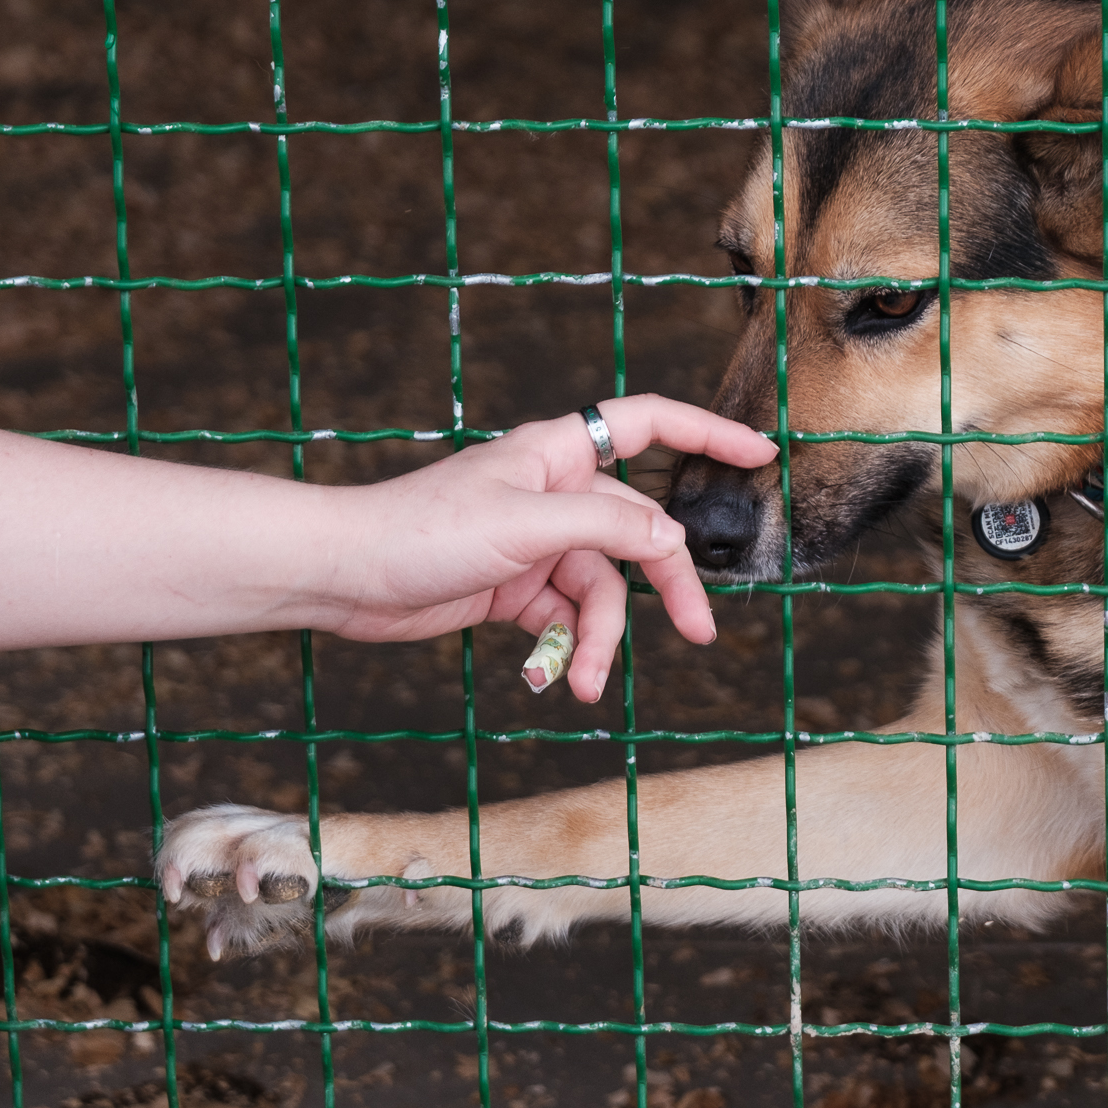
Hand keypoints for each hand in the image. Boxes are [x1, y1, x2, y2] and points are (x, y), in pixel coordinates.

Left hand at [326, 395, 777, 700]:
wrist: (346, 577)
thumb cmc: (423, 531)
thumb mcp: (526, 525)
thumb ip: (607, 527)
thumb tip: (673, 538)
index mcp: (560, 453)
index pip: (649, 424)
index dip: (707, 434)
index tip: (761, 455)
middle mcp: (556, 492)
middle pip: (638, 534)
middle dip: (666, 585)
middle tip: (698, 633)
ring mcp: (537, 541)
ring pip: (601, 589)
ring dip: (597, 639)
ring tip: (581, 682)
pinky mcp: (516, 586)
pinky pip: (564, 618)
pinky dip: (562, 648)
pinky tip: (547, 678)